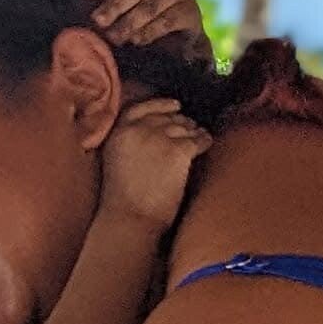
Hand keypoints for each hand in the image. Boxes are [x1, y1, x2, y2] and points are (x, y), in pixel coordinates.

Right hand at [100, 97, 210, 229]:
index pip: (141, 108)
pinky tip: (206, 145)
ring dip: (194, 132)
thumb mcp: (115, 161)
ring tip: (199, 138)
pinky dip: (205, 141)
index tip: (175, 105)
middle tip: (190, 128)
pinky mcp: (178, 150)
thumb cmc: (123, 200)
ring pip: (184, 127)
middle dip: (180, 122)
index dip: (160, 104)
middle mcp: (138, 130)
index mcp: (119, 132)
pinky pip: (198, 139)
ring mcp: (159, 137)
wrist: (131, 218)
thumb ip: (129, 142)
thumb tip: (154, 133)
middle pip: (166, 117)